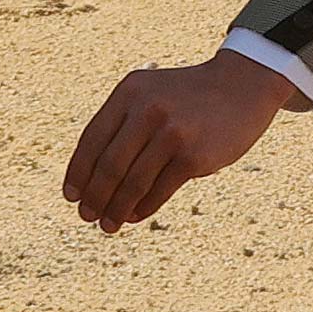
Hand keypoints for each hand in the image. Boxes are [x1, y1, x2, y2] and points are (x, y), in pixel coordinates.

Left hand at [62, 50, 305, 232]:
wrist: (241, 86)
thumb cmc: (186, 98)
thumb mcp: (149, 95)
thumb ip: (122, 126)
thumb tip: (90, 180)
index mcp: (129, 92)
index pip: (92, 139)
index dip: (78, 172)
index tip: (71, 196)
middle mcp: (148, 110)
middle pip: (109, 165)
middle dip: (94, 197)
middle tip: (86, 216)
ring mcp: (172, 133)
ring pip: (132, 183)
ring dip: (116, 209)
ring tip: (108, 225)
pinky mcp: (194, 157)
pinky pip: (159, 191)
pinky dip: (143, 208)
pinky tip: (134, 216)